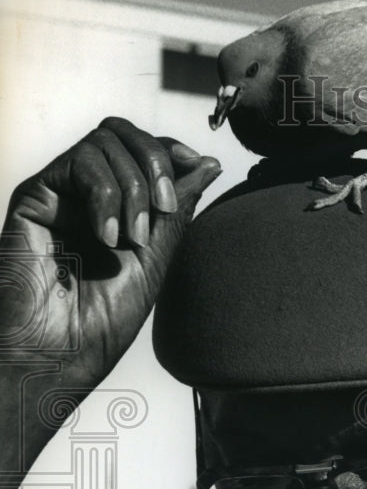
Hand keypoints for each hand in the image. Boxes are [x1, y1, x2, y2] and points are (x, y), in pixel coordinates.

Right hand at [1, 117, 220, 386]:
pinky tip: (106, 236)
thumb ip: (178, 209)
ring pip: (104, 142)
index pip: (144, 151)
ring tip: (132, 239)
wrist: (59, 354)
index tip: (199, 166)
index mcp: (117, 209)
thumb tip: (209, 164)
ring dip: (132, 187)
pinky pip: (78, 161)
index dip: (172, 150)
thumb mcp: (156, 260)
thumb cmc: (101, 324)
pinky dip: (105, 194)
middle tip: (163, 207)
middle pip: (123, 134)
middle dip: (155, 161)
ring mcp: (60, 195)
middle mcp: (85, 196)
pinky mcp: (35, 197)